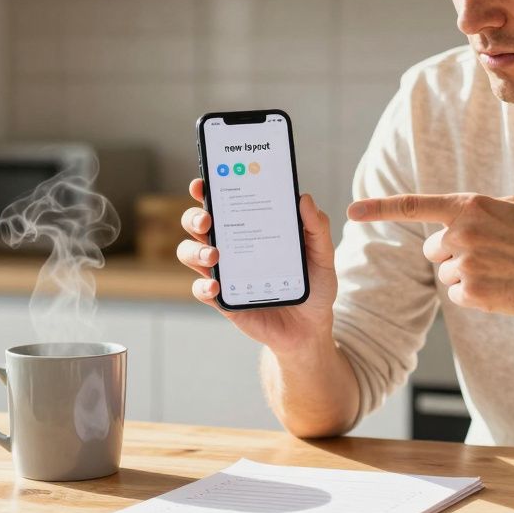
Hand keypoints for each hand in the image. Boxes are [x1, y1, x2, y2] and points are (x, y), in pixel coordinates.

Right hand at [177, 179, 337, 353]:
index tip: (202, 184)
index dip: (206, 190)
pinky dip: (203, 287)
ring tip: (214, 256)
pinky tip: (216, 287)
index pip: (223, 203)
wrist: (311, 328)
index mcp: (251, 228)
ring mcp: (224, 273)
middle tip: (207, 220)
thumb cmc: (314, 286)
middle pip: (197, 225)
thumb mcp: (322, 255)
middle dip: (194, 218)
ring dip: (195, 251)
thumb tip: (304, 198)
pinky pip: (201, 290)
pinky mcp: (223, 300)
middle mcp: (232, 246)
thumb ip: (317, 228)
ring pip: (191, 254)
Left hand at [347, 193, 513, 314]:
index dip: (379, 208)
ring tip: (500, 270)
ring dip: (466, 275)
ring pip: (444, 274)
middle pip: (432, 249)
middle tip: (489, 255)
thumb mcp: (511, 207)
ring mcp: (465, 264)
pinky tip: (500, 287)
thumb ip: (476, 210)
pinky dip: (473, 295)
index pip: (414, 206)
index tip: (351, 211)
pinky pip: (456, 295)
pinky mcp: (471, 293)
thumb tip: (451, 219)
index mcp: (469, 206)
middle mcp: (462, 232)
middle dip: (453, 253)